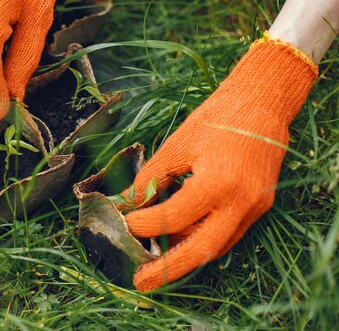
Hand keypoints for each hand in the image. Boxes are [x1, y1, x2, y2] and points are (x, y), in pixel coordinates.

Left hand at [123, 35, 317, 290]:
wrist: (262, 105)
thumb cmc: (217, 118)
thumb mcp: (177, 145)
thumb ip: (153, 177)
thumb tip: (130, 202)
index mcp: (218, 182)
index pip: (174, 216)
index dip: (146, 222)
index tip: (125, 220)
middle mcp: (241, 202)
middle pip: (201, 250)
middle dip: (168, 269)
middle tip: (139, 281)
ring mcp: (254, 207)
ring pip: (216, 246)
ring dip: (184, 256)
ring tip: (155, 264)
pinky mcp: (259, 206)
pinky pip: (227, 234)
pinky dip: (201, 240)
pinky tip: (178, 240)